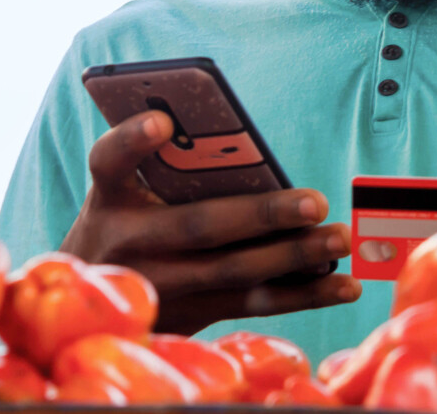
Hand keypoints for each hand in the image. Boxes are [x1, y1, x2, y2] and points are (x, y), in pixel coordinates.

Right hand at [59, 111, 360, 334]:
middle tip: (316, 201)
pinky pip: (253, 304)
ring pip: (235, 272)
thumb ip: (160, 164)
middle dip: (262, 214)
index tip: (163, 121)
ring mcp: (162, 286)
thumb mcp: (122, 192)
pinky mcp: (192, 314)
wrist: (92, 305)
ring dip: (295, 257)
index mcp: (109, 198)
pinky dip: (303, 295)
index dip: (132, 140)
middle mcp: (130, 244)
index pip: (108, 161)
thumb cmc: (122, 223)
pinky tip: (344, 284)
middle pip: (199, 226)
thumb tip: (238, 143)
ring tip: (340, 238)